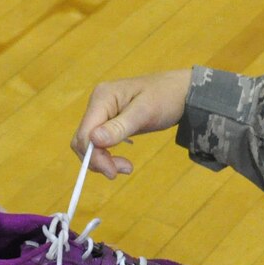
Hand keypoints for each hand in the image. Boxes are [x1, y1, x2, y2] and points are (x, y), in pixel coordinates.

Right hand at [72, 70, 193, 177]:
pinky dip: (106, 155)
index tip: (112, 172)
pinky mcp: (108, 122)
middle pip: (82, 140)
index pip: (85, 132)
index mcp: (102, 97)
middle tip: (123, 171)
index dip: (93, 155)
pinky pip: (98, 143)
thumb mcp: (145, 112)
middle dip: (98, 160)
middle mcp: (97, 104)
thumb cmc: (166, 97)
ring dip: (102, 160)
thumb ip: (120, 127)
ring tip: (127, 167)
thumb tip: (94, 140)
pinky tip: (123, 161)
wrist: (180, 92)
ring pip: (88, 144)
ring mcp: (102, 113)